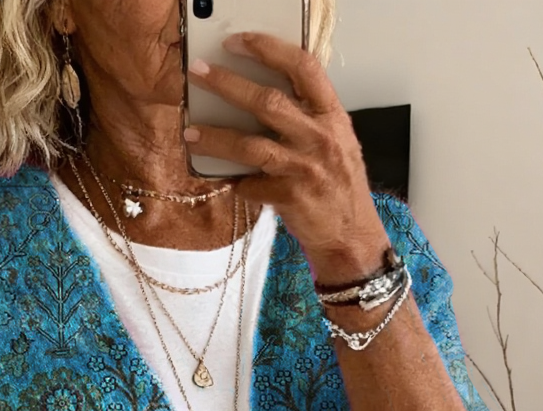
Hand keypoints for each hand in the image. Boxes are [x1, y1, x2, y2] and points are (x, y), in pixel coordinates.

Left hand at [184, 31, 390, 284]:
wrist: (351, 237)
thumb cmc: (341, 189)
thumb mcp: (337, 143)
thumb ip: (308, 119)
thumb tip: (262, 100)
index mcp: (332, 116)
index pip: (302, 67)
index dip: (268, 49)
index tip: (238, 42)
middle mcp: (320, 137)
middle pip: (267, 101)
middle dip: (227, 84)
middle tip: (199, 73)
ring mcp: (305, 168)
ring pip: (250, 145)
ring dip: (216, 137)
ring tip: (191, 132)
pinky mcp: (290, 197)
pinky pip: (250, 185)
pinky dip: (235, 182)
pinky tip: (224, 180)